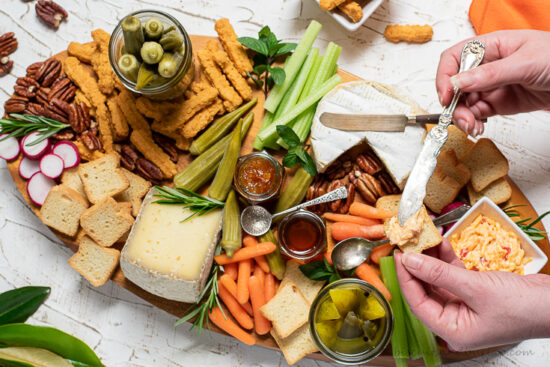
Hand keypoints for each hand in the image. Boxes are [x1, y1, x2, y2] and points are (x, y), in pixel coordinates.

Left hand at [394, 239, 549, 350]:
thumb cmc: (523, 307)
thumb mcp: (476, 288)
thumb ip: (439, 273)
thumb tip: (410, 260)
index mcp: (452, 331)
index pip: (417, 304)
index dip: (405, 278)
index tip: (399, 256)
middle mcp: (455, 321)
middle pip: (425, 291)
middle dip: (417, 266)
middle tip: (408, 244)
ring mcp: (465, 306)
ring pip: (438, 280)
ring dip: (431, 259)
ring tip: (422, 238)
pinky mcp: (475, 292)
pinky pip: (453, 275)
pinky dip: (447, 260)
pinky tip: (441, 244)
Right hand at [436, 30, 549, 136]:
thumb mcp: (525, 63)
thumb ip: (490, 73)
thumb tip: (458, 82)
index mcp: (492, 46)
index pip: (455, 58)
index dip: (445, 76)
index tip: (446, 95)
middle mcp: (488, 66)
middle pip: (455, 84)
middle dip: (453, 102)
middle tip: (461, 117)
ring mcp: (492, 86)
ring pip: (463, 102)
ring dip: (462, 116)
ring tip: (471, 126)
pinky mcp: (499, 103)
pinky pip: (476, 113)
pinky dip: (472, 122)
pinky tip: (477, 127)